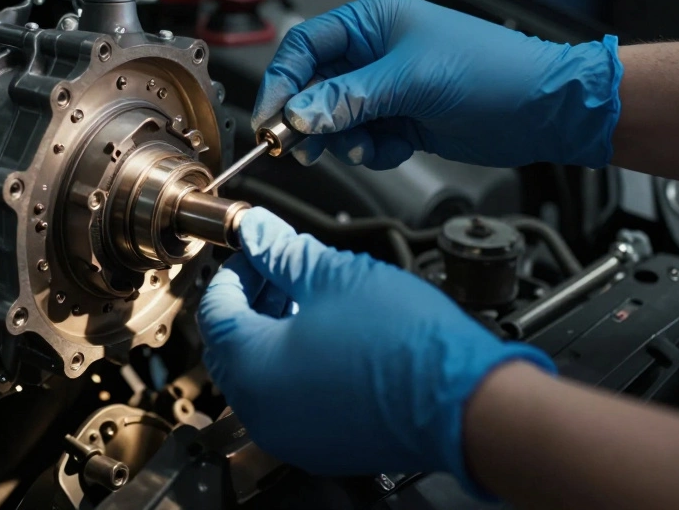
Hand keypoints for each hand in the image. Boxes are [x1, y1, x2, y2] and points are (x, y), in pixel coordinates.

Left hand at [197, 208, 553, 488]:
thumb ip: (284, 253)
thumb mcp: (334, 276)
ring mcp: (287, 434)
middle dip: (250, 301)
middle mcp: (259, 409)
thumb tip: (259, 232)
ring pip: (257, 375)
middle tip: (280, 271)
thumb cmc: (406, 345)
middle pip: (230, 344)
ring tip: (308, 298)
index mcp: (251, 365)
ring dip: (271, 333)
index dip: (234, 271)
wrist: (464, 401)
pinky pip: (286, 402)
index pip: (214, 309)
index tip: (256, 252)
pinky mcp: (319, 446)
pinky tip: (324, 338)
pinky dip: (292, 367)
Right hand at [253, 0, 621, 168]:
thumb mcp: (412, 80)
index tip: (271, 117)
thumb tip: (299, 114)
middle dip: (309, 118)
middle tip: (304, 145)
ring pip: (335, 119)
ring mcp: (388, 87)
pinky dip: (372, 150)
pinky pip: (363, 139)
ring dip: (343, 139)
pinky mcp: (403, 118)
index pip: (306, 46)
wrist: (546, 109)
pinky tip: (395, 147)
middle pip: (315, 87)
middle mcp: (375, 52)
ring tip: (366, 145)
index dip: (283, 81)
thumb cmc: (493, 72)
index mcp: (374, 22)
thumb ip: (349, 97)